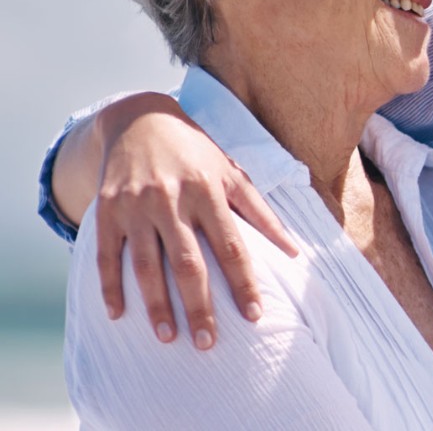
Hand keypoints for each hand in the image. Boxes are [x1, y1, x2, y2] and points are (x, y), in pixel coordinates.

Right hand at [88, 93, 297, 348]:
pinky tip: (118, 315)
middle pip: (189, 262)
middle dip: (199, 306)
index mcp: (209, 191)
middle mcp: (172, 200)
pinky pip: (108, 255)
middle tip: (208, 343)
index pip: (232, 246)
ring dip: (156, 304)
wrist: (141, 120)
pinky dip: (111, 286)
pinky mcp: (107, 210)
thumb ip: (262, 213)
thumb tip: (295, 250)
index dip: (244, 283)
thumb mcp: (233, 172)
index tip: (254, 316)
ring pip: (147, 264)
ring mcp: (137, 206)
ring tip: (168, 337)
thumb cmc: (197, 152)